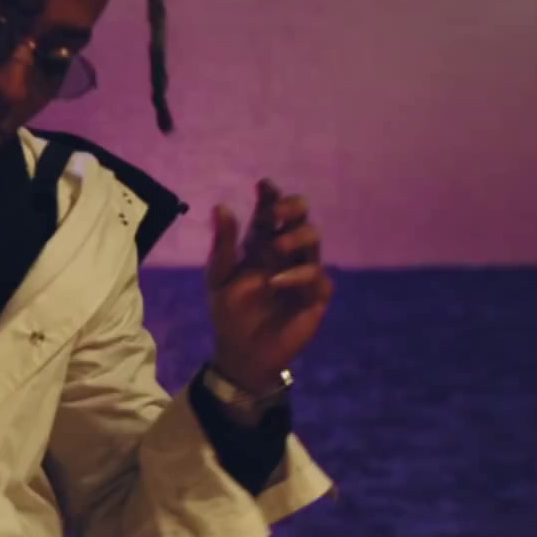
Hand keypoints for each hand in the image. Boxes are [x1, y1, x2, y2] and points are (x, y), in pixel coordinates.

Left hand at [204, 179, 334, 392]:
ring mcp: (303, 272)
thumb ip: (223, 244)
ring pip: (314, 239)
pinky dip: (297, 275)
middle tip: (274, 213)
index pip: (270, 212)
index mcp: (261, 244)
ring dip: (296, 237)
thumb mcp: (219, 277)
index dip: (270, 195)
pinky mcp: (315, 296)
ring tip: (276, 246)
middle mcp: (286, 253)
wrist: (240, 352)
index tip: (263, 185)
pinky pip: (317, 276)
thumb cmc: (230, 312)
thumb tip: (221, 206)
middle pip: (301, 217)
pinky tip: (276, 282)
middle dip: (292, 207)